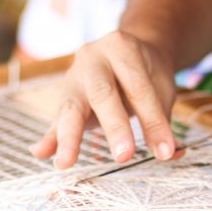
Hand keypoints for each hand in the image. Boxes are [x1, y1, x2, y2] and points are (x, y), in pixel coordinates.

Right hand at [29, 31, 178, 168]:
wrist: (126, 51)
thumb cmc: (146, 72)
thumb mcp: (162, 89)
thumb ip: (162, 120)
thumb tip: (171, 153)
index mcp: (121, 47)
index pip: (138, 87)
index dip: (152, 120)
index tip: (165, 151)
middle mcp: (92, 58)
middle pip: (102, 93)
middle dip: (114, 127)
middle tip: (124, 156)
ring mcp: (73, 78)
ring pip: (70, 107)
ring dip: (68, 138)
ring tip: (64, 163)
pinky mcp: (63, 99)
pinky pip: (55, 120)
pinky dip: (49, 139)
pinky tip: (40, 153)